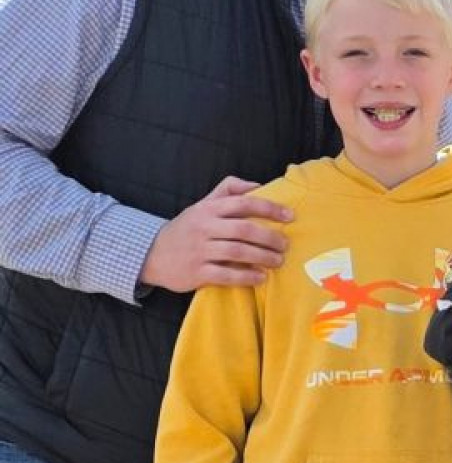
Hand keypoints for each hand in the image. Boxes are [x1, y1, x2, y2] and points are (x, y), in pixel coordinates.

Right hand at [139, 176, 292, 292]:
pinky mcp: (196, 272)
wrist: (150, 254)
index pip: (243, 203)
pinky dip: (246, 276)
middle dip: (269, 237)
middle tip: (285, 245)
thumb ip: (228, 190)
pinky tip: (261, 277)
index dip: (269, 208)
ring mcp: (198, 251)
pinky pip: (226, 274)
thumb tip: (259, 185)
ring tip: (278, 261)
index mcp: (207, 209)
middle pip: (243, 229)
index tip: (290, 216)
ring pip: (237, 252)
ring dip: (263, 257)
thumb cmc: (187, 228)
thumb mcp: (202, 205)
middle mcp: (203, 228)